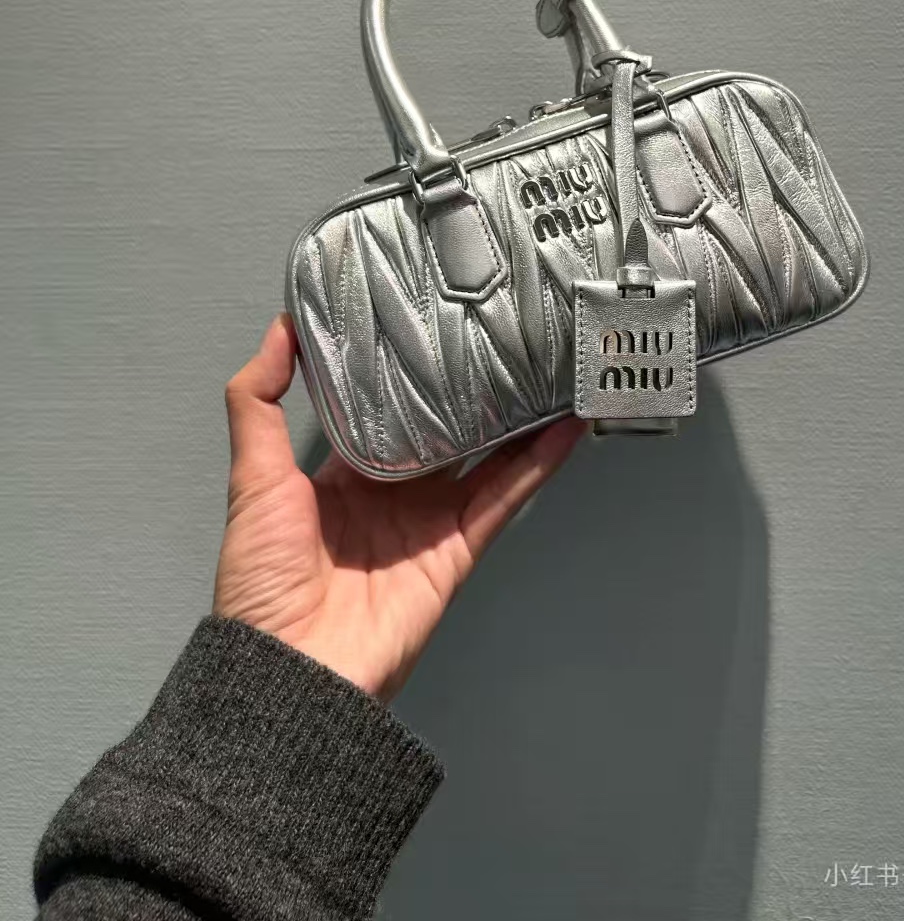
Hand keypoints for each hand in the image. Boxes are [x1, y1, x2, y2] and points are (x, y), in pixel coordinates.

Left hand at [213, 314, 580, 700]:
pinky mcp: (458, 549)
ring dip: (519, 420)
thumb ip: (258, 401)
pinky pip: (504, 498)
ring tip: (545, 373)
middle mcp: (392, 495)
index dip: (408, 371)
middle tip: (501, 336)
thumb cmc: (262, 582)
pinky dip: (537, 465)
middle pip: (445, 430)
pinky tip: (562, 430)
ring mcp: (429, 522)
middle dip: (471, 390)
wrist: (293, 670)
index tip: (430, 323)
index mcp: (342, 477)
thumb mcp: (252, 476)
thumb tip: (277, 330)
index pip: (386, 410)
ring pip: (486, 457)